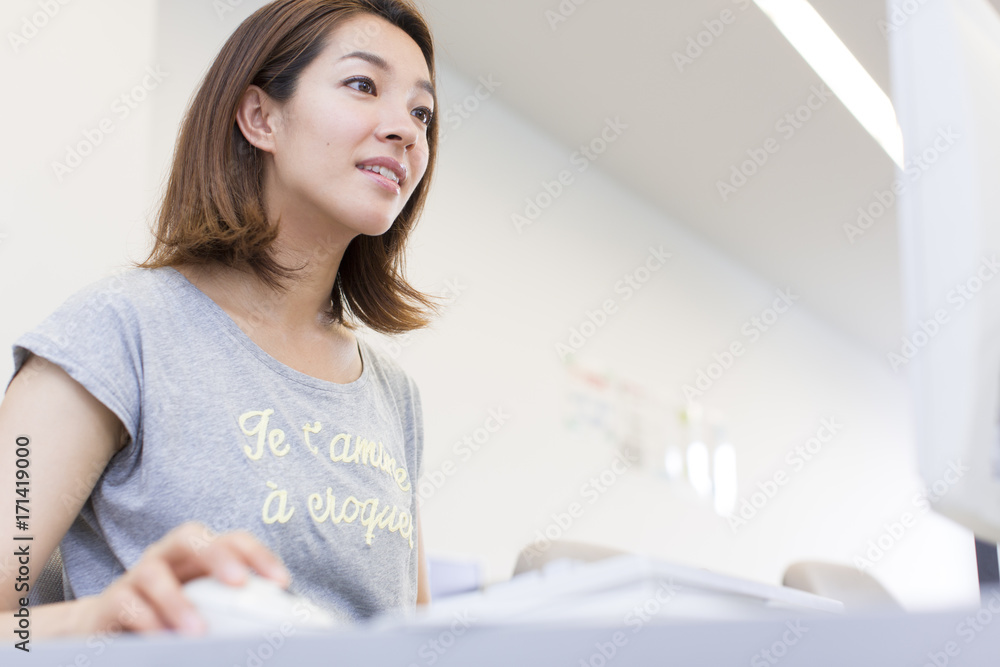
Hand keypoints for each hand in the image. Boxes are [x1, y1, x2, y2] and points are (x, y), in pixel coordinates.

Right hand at [73, 521, 289, 635]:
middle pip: (191, 537)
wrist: (108, 626)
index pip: (232, 540)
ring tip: (198, 631)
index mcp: (198, 555)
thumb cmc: (170, 614)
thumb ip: (235, 608)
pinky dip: (145, 620)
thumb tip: (280, 625)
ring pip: (153, 573)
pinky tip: (162, 638)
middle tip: (239, 583)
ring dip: (177, 602)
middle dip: (218, 555)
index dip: (258, 555)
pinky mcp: (111, 602)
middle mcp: (167, 556)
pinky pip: (125, 604)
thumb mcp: (206, 607)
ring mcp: (136, 576)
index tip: (282, 581)